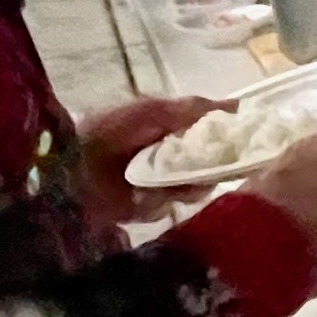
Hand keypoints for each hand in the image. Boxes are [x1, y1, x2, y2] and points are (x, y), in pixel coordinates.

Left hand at [79, 96, 227, 221]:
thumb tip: (236, 106)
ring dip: (186, 186)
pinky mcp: (146, 209)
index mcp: (170, 130)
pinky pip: (169, 207)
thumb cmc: (111, 128)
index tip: (246, 144)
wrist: (70, 164)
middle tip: (212, 169)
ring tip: (171, 182)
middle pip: (208, 166)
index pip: (211, 137)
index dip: (228, 140)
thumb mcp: (153, 109)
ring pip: (193, 188)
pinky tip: (147, 194)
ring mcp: (158, 185)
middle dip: (211, 168)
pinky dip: (161, 201)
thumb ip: (193, 108)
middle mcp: (168, 157)